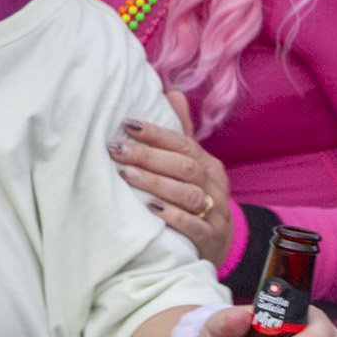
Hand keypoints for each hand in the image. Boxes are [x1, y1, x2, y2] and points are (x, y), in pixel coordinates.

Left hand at [113, 91, 236, 268]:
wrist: (220, 244)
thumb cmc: (196, 197)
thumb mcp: (193, 166)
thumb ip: (181, 134)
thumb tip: (173, 92)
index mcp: (208, 165)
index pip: (184, 144)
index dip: (157, 134)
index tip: (127, 124)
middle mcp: (214, 186)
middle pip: (184, 167)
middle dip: (148, 157)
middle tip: (116, 149)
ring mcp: (215, 213)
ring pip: (188, 194)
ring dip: (156, 183)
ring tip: (126, 175)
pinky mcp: (210, 238)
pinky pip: (193, 226)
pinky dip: (172, 216)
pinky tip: (150, 209)